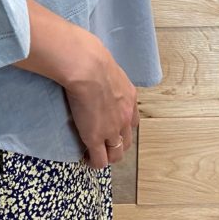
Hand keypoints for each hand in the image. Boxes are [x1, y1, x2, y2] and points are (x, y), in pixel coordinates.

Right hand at [63, 34, 138, 168]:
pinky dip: (94, 162)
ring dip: (107, 155)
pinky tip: (87, 159)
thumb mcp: (107, 65)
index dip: (121, 127)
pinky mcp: (95, 137)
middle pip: (126, 140)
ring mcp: (112, 130)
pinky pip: (99, 160)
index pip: (131, 121)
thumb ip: (106, 74)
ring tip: (95, 153)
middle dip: (116, 144)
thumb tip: (95, 66)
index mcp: (129, 98)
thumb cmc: (92, 57)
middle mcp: (125, 116)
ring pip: (115, 154)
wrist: (87, 67)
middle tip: (103, 142)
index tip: (110, 127)